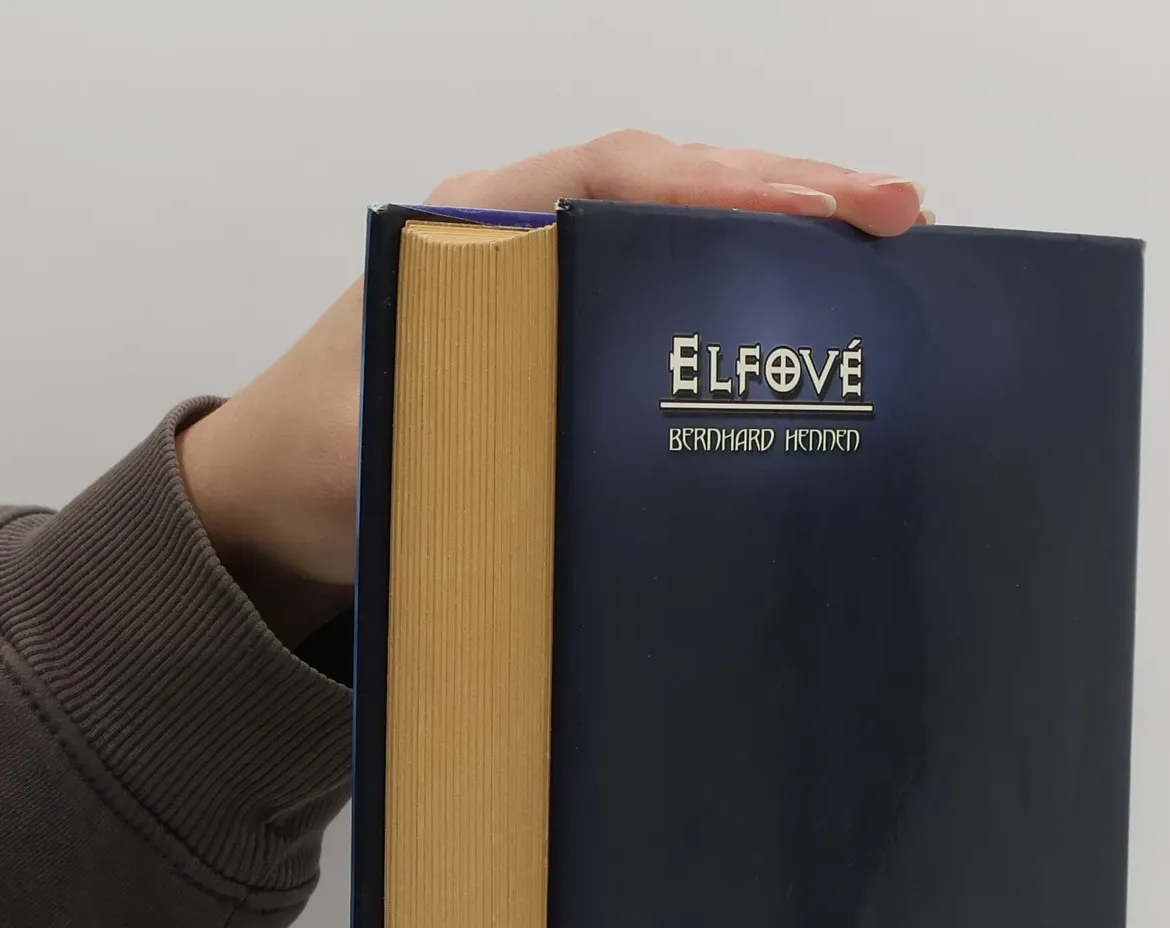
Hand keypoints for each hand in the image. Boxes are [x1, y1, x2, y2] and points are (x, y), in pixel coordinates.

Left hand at [177, 132, 928, 642]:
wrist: (267, 506)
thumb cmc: (314, 467)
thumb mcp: (379, 448)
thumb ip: (463, 432)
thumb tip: (576, 450)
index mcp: (475, 233)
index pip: (621, 179)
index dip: (729, 185)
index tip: (828, 204)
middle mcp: (519, 240)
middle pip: (672, 187)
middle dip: (788, 194)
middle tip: (902, 214)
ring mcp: (546, 287)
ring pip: (678, 232)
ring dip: (778, 233)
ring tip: (885, 248)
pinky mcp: (562, 342)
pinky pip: (664, 296)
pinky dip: (739, 293)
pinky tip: (804, 314)